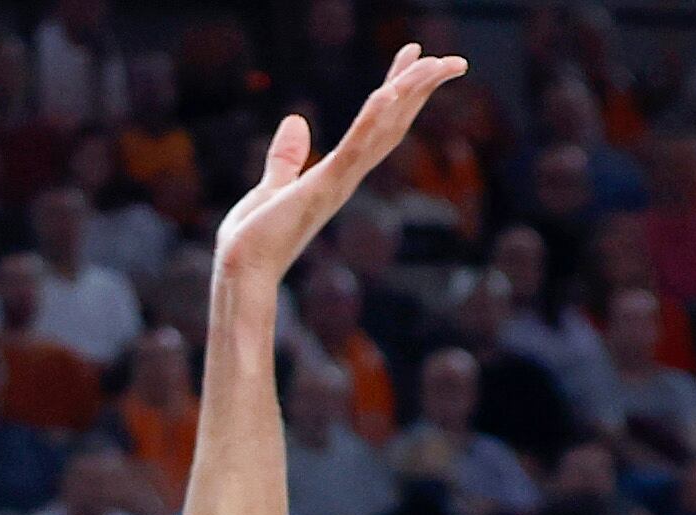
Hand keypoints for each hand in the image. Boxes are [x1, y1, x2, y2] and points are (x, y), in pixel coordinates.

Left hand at [212, 45, 464, 296]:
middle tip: (454, 60)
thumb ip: (286, 158)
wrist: (242, 275)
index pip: (376, 126)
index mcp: (337, 175)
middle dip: (421, 89)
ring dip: (409, 95)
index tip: (414, 58)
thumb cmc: (253, 243)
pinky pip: (351, 150)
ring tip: (436, 64)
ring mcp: (337, 184)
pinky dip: (370, 121)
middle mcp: (346, 179)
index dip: (398, 89)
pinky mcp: (320, 189)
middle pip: (393, 125)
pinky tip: (387, 92)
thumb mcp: (271, 188)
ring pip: (383, 132)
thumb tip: (295, 121)